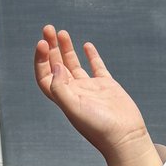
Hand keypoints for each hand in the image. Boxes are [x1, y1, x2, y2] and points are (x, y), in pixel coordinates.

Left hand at [34, 26, 159, 165]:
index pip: (45, 76)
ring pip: (74, 64)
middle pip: (57, 66)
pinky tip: (87, 46)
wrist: (125, 137)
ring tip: (62, 32)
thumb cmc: (99, 128)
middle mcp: (75, 92)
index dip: (40, 60)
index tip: (43, 43)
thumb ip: (61, 88)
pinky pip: (97, 67)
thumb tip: (56, 66)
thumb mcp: (74, 109)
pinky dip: (91, 56)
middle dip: (51, 47)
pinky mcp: (107, 86)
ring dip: (66, 48)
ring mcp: (91, 89)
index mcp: (64, 98)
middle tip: (48, 29)